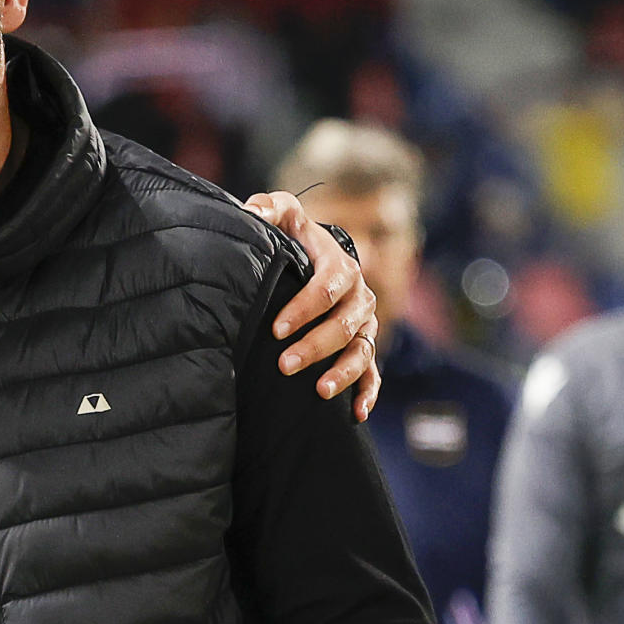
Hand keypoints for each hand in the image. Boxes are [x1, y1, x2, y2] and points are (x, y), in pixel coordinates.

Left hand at [242, 189, 381, 419]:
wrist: (315, 255)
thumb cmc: (293, 235)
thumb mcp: (282, 213)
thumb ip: (269, 208)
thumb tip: (250, 211)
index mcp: (340, 265)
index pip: (326, 289)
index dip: (303, 310)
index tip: (276, 329)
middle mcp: (359, 296)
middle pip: (344, 324)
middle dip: (316, 346)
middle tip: (285, 364)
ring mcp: (365, 324)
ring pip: (362, 351)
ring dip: (342, 372)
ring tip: (319, 391)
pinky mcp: (365, 346)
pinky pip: (373, 373)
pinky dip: (367, 393)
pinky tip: (355, 415)